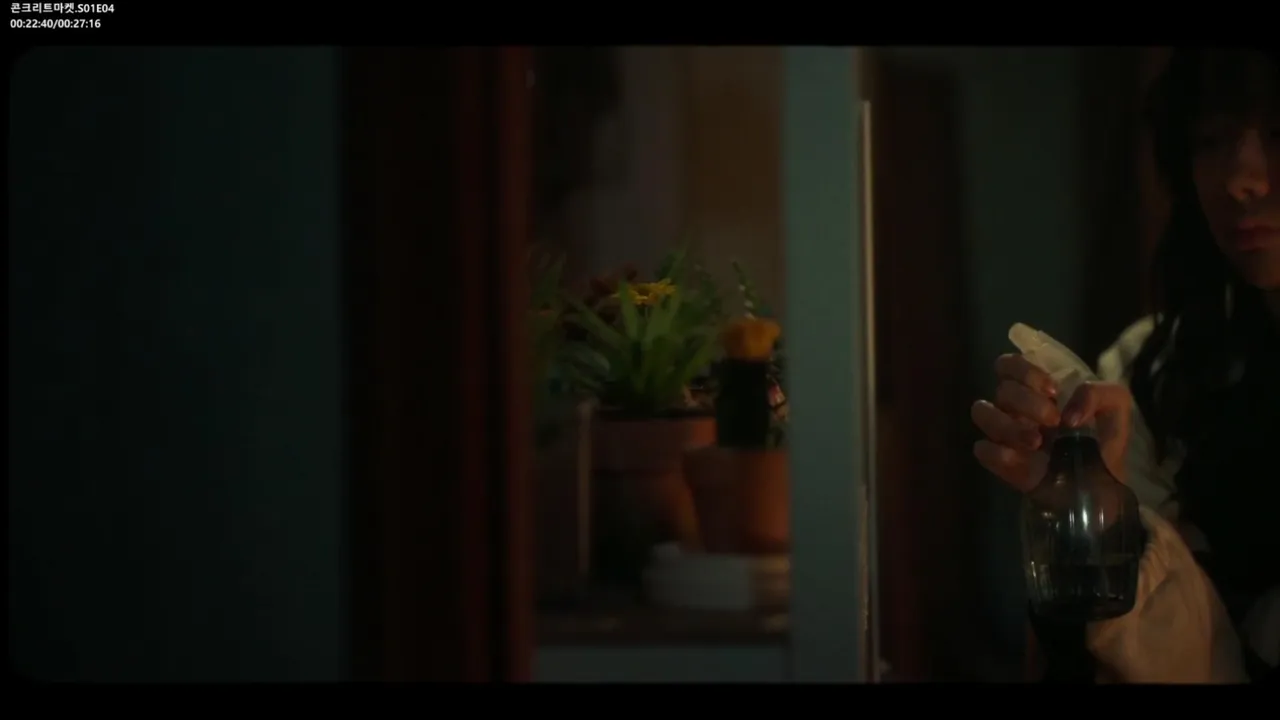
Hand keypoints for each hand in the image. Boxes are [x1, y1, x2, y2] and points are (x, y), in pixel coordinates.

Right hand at [971, 354, 1132, 490]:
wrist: (1104, 482)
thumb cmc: (1104, 439)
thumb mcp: (1116, 405)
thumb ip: (1098, 392)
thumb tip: (1068, 414)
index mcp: (1036, 389)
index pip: (1009, 364)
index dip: (1024, 371)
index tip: (1052, 389)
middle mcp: (1015, 407)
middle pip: (1001, 389)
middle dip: (1028, 402)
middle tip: (1054, 420)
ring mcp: (1006, 434)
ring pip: (982, 413)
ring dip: (1009, 425)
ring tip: (1037, 442)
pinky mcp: (1002, 462)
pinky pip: (982, 450)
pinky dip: (997, 452)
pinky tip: (1023, 459)